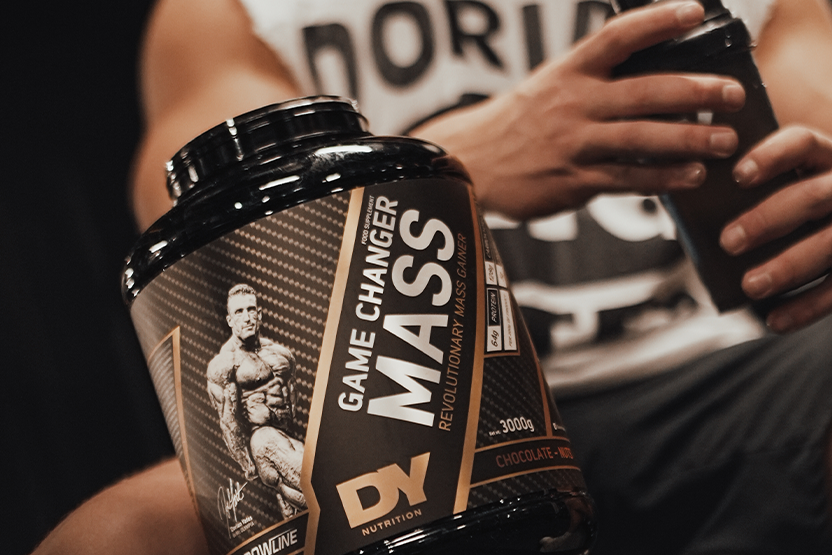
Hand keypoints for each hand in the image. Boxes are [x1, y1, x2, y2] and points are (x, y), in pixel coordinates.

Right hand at [413, 1, 744, 219]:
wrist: (469, 162)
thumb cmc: (517, 124)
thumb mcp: (548, 88)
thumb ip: (594, 84)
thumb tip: (657, 85)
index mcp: (567, 72)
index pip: (617, 37)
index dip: (658, 21)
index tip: (694, 11)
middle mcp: (572, 104)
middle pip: (644, 91)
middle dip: (696, 91)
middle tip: (733, 93)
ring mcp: (573, 143)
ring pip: (642, 139)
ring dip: (689, 139)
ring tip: (724, 142)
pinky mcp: (572, 181)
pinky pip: (627, 179)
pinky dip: (662, 179)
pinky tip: (689, 177)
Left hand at [718, 126, 831, 332]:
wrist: (826, 228)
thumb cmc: (788, 205)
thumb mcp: (775, 187)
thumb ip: (738, 189)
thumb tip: (684, 204)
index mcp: (821, 157)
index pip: (802, 143)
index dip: (772, 156)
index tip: (737, 175)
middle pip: (812, 196)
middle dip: (768, 219)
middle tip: (728, 242)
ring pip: (829, 243)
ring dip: (788, 266)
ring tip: (749, 285)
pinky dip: (807, 307)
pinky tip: (774, 321)